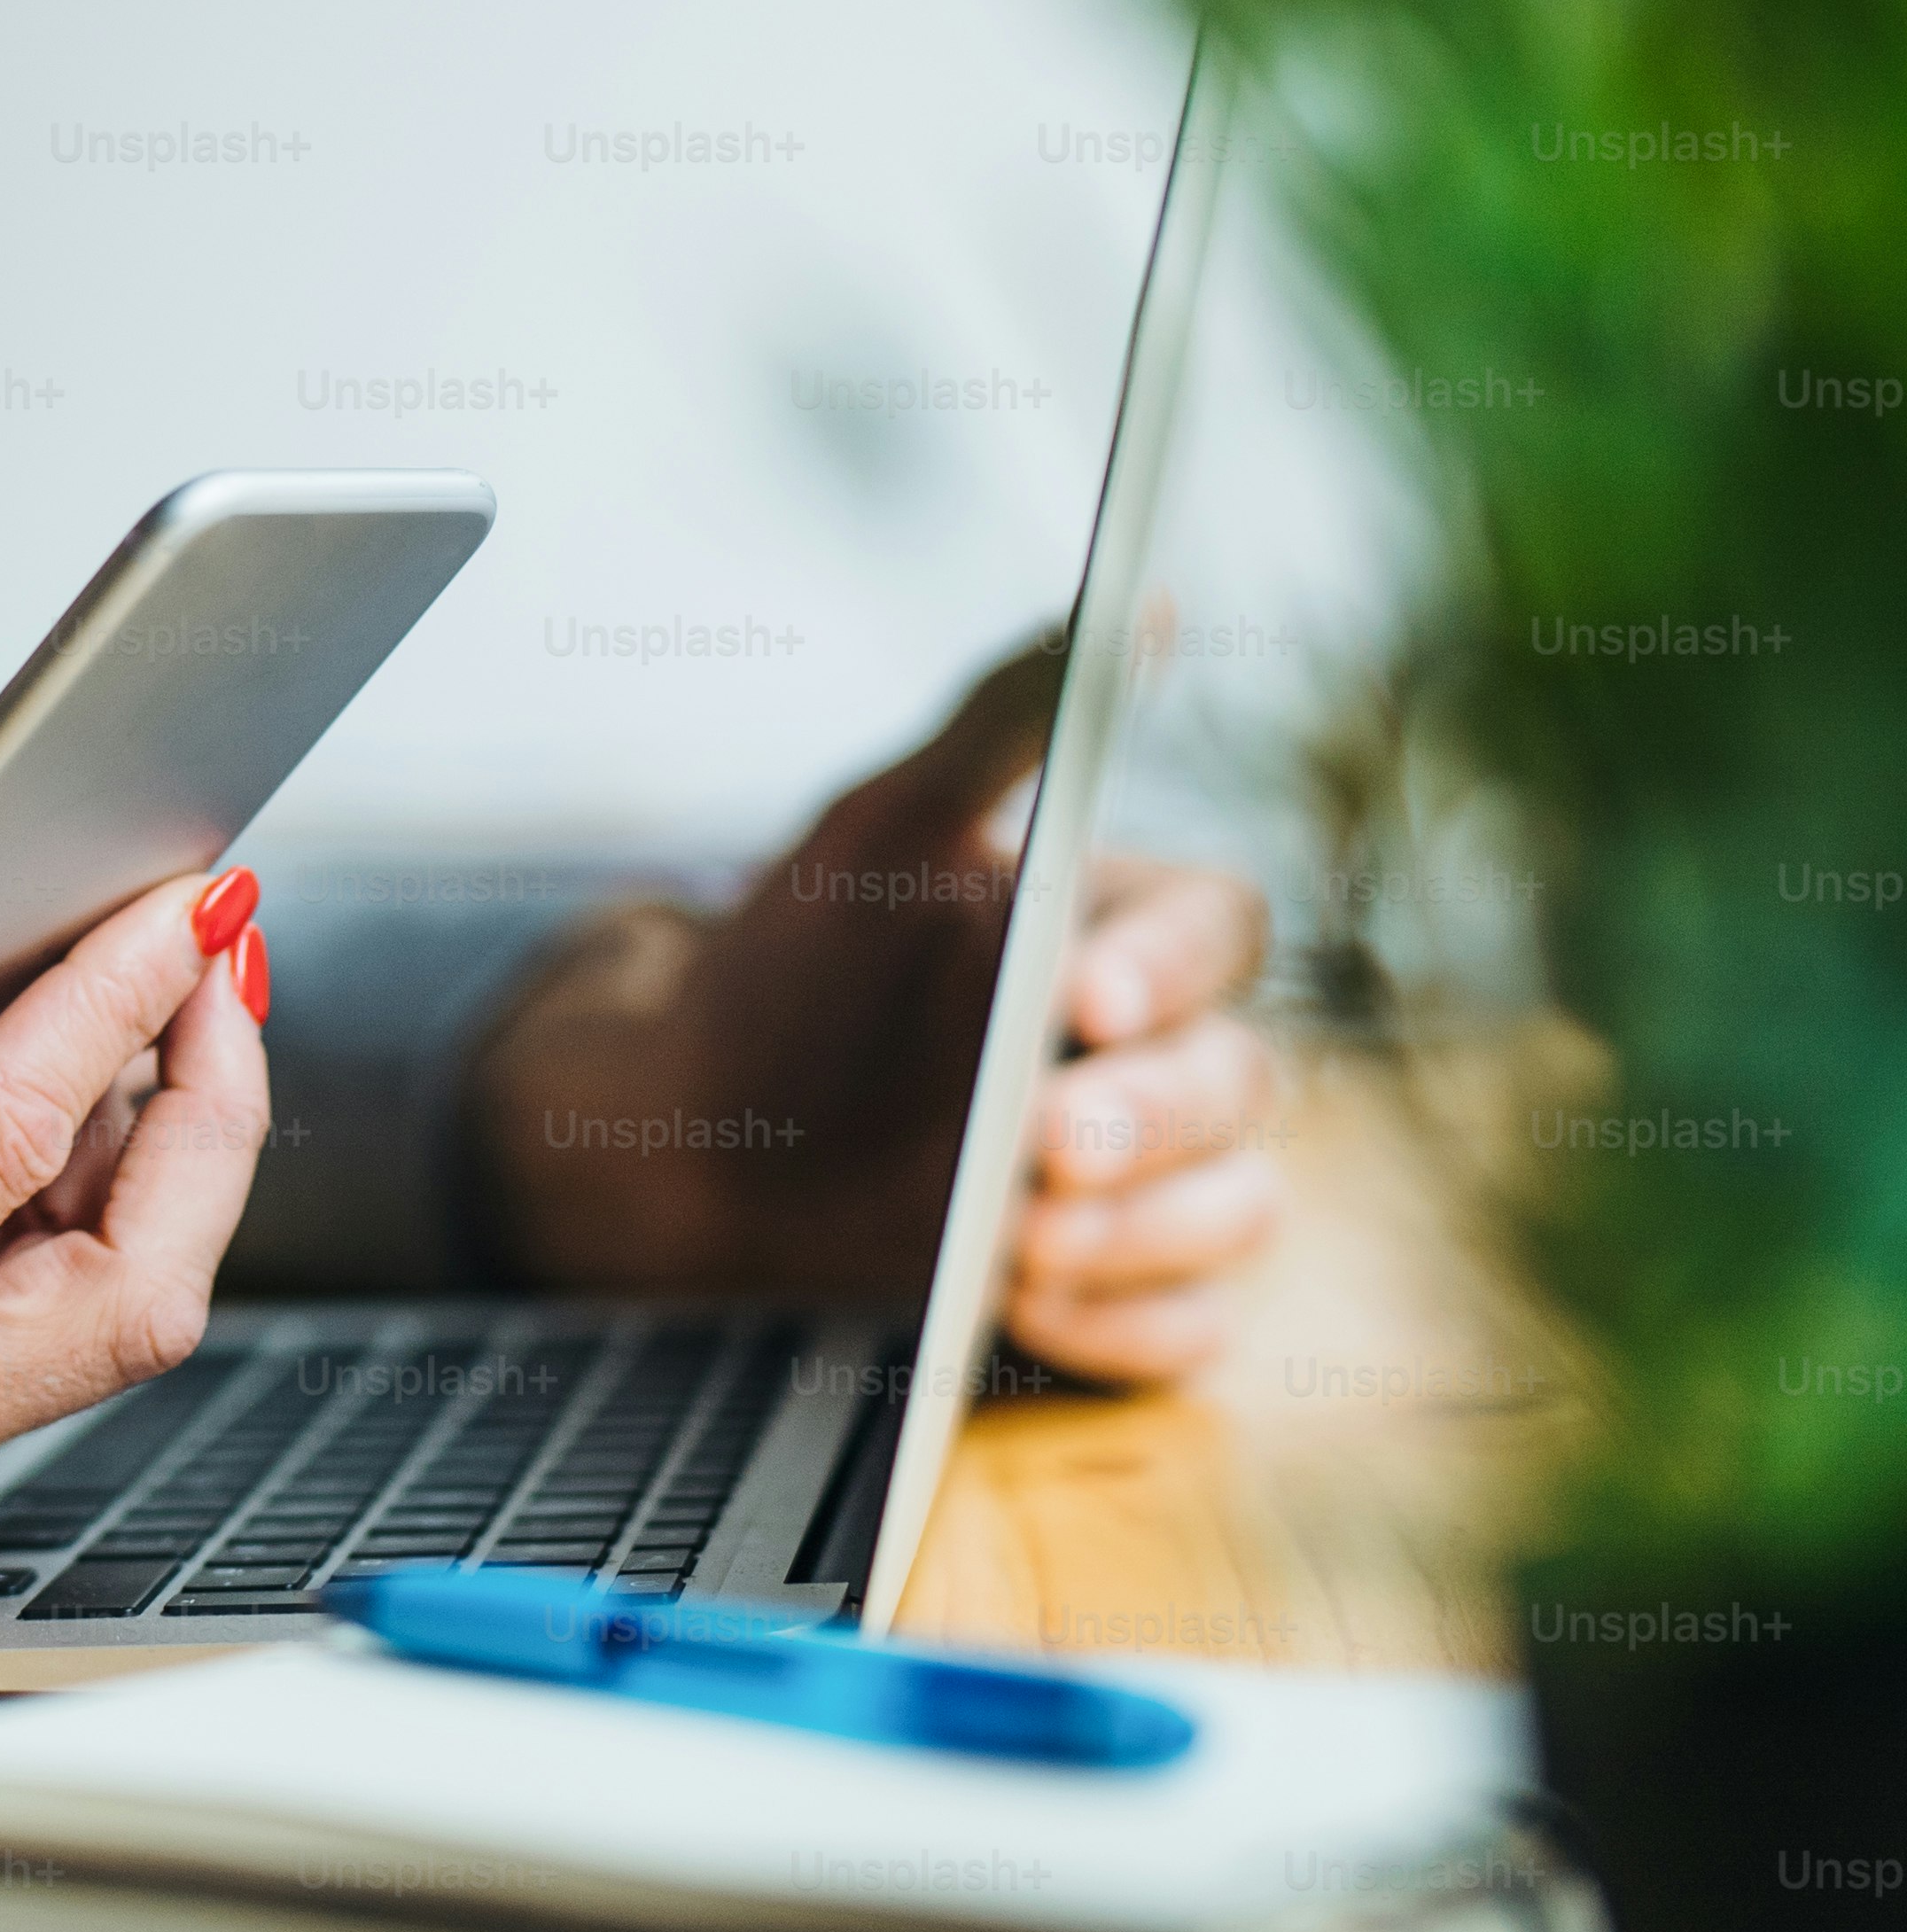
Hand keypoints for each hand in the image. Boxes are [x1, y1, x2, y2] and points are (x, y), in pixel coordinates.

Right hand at [0, 869, 269, 1538]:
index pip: (9, 1149)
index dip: (114, 1002)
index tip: (182, 894)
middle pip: (128, 1286)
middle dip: (205, 1108)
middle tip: (219, 950)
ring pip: (105, 1316)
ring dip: (163, 1154)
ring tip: (175, 993)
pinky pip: (38, 1326)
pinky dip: (89, 1200)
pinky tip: (80, 1081)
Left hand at [470, 645, 1280, 1383]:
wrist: (689, 1137)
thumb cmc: (788, 968)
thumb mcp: (876, 830)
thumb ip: (1000, 720)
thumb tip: (1127, 605)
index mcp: (1123, 929)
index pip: (1219, 931)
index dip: (1166, 966)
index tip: (1076, 997)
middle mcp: (1162, 1051)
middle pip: (1241, 1084)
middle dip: (1146, 1122)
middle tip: (1039, 1149)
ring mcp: (1152, 1179)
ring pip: (1238, 1209)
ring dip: (1145, 1234)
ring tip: (1021, 1241)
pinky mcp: (1117, 1286)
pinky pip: (1185, 1326)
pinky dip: (1124, 1323)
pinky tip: (1031, 1309)